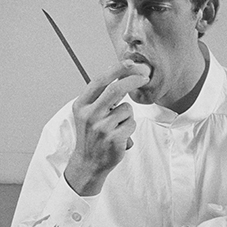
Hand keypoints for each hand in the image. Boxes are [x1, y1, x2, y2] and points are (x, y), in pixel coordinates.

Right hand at [64, 60, 149, 195]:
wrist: (88, 163)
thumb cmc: (92, 135)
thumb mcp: (88, 113)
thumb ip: (101, 96)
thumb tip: (124, 74)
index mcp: (81, 105)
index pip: (100, 80)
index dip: (117, 69)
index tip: (130, 63)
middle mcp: (89, 115)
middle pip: (116, 89)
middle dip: (133, 80)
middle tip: (145, 76)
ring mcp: (101, 127)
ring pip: (127, 109)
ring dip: (128, 116)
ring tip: (117, 127)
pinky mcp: (113, 138)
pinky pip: (131, 124)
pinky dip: (129, 128)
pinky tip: (119, 137)